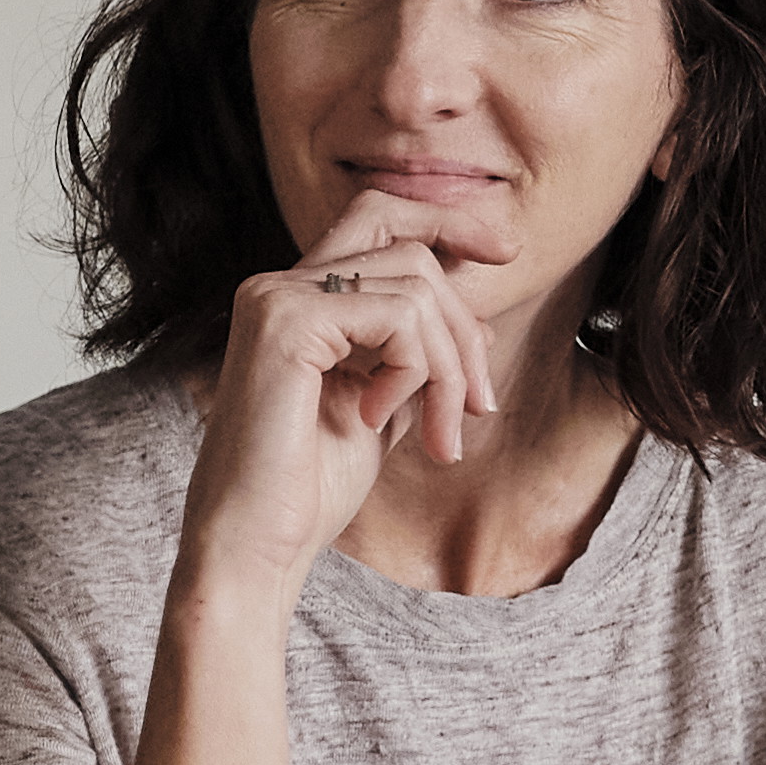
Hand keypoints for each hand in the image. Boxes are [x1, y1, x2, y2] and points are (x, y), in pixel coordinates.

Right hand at [174, 193, 506, 606]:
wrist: (257, 545)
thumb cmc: (310, 491)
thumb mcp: (383, 410)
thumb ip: (416, 359)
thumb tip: (477, 323)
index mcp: (297, 300)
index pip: (380, 219)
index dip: (447, 221)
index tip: (507, 252)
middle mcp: (279, 286)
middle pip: (410, 249)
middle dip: (465, 321)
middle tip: (479, 405)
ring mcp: (277, 298)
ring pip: (417, 286)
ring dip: (450, 368)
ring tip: (441, 437)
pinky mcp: (287, 322)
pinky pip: (399, 316)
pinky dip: (416, 371)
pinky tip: (380, 420)